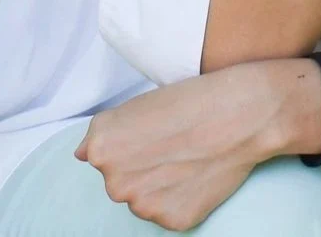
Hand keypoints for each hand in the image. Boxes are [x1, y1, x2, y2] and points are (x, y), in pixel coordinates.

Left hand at [73, 61, 317, 230]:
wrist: (241, 114)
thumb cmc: (191, 101)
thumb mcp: (137, 105)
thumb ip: (101, 134)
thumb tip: (78, 156)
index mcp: (100, 148)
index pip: (101, 155)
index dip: (132, 142)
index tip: (154, 132)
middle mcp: (114, 181)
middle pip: (120, 181)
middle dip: (142, 168)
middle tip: (174, 145)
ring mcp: (142, 205)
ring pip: (144, 200)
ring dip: (160, 186)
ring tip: (189, 158)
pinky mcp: (171, 221)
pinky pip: (168, 213)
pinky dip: (181, 199)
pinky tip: (198, 175)